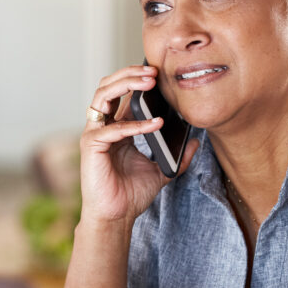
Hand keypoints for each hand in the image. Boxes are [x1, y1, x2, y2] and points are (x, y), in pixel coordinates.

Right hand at [79, 64, 198, 225]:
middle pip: (108, 86)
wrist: (116, 217)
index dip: (137, 79)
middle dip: (130, 73)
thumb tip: (196, 142)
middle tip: (154, 71)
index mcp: (115, 128)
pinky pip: (112, 128)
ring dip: (126, 84)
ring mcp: (94, 135)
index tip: (160, 73)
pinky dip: (135, 124)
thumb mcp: (161, 171)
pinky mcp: (91, 147)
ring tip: (149, 81)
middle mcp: (102, 127)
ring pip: (102, 95)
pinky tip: (156, 123)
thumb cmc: (130, 195)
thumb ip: (177, 156)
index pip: (121, 93)